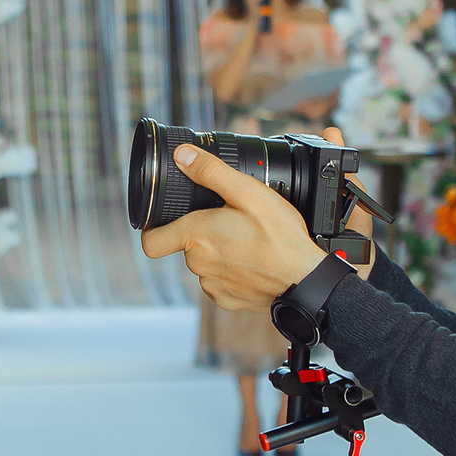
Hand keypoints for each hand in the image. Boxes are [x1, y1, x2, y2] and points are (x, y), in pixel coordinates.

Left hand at [140, 127, 370, 311]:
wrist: (304, 281)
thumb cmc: (280, 237)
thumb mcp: (248, 193)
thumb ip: (212, 172)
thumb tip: (183, 156)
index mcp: (195, 237)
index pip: (151, 241)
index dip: (153, 229)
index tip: (166, 220)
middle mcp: (198, 265)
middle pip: (186, 245)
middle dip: (203, 232)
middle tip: (232, 221)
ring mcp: (212, 285)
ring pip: (205, 263)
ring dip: (219, 251)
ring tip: (247, 241)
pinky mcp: (228, 300)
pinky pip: (221, 281)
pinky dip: (233, 271)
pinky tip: (253, 261)